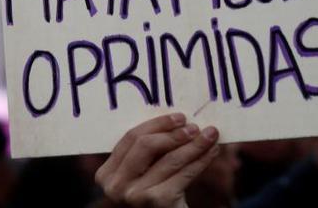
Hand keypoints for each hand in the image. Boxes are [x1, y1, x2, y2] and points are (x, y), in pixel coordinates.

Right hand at [95, 114, 219, 207]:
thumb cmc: (154, 198)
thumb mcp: (141, 176)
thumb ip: (147, 155)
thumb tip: (177, 122)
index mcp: (106, 174)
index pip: (130, 138)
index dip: (156, 125)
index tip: (178, 117)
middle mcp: (116, 185)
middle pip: (145, 145)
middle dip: (172, 133)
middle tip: (193, 126)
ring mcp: (135, 195)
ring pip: (169, 158)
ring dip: (194, 144)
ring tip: (210, 135)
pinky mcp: (158, 201)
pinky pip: (184, 173)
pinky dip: (201, 160)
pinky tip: (212, 151)